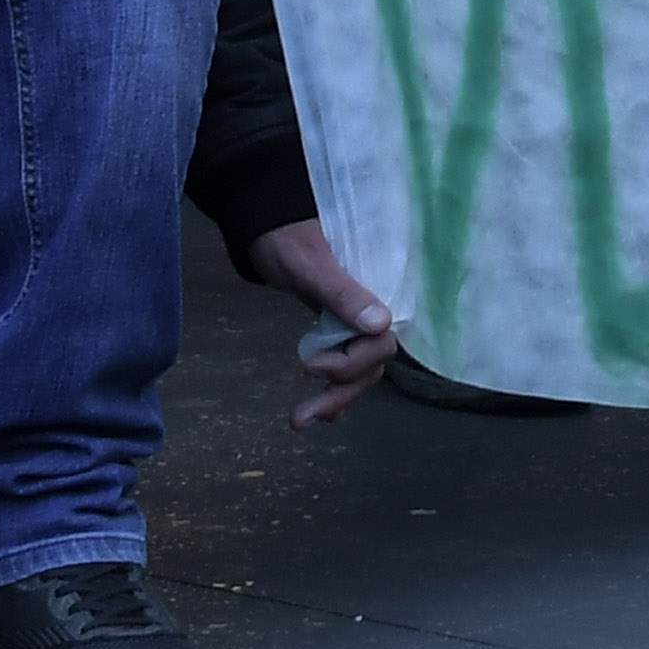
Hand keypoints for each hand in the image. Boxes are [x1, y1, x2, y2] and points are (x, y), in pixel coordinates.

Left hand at [250, 224, 398, 427]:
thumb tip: (381, 324)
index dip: (350, 363)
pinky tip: (320, 410)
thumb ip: (342, 293)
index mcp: (373, 292)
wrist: (267, 226)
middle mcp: (370, 312)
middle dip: (340, 394)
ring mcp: (354, 324)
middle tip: (301, 419)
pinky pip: (348, 367)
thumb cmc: (287, 239)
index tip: (307, 366)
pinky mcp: (338, 331)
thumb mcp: (310, 263)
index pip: (381, 344)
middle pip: (372, 366)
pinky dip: (335, 391)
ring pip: (360, 372)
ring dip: (335, 400)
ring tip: (300, 422)